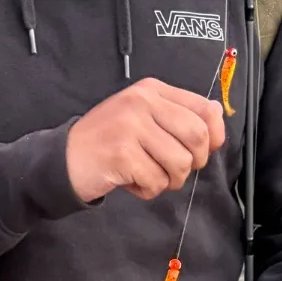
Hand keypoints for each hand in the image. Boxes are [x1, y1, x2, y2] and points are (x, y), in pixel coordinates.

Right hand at [66, 78, 225, 203]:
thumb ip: (177, 114)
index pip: (204, 108)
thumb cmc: (108, 141)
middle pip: (197, 136)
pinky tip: (129, 181)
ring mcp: (130, 126)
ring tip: (147, 175)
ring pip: (180, 163)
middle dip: (192, 162)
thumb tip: (217, 113)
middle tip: (171, 169)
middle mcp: (142, 101)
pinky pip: (156, 182)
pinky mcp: (122, 153)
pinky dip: (147, 190)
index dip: (214, 136)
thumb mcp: (142, 117)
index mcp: (151, 90)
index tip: (202, 152)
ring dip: (168, 180)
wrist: (63, 159)